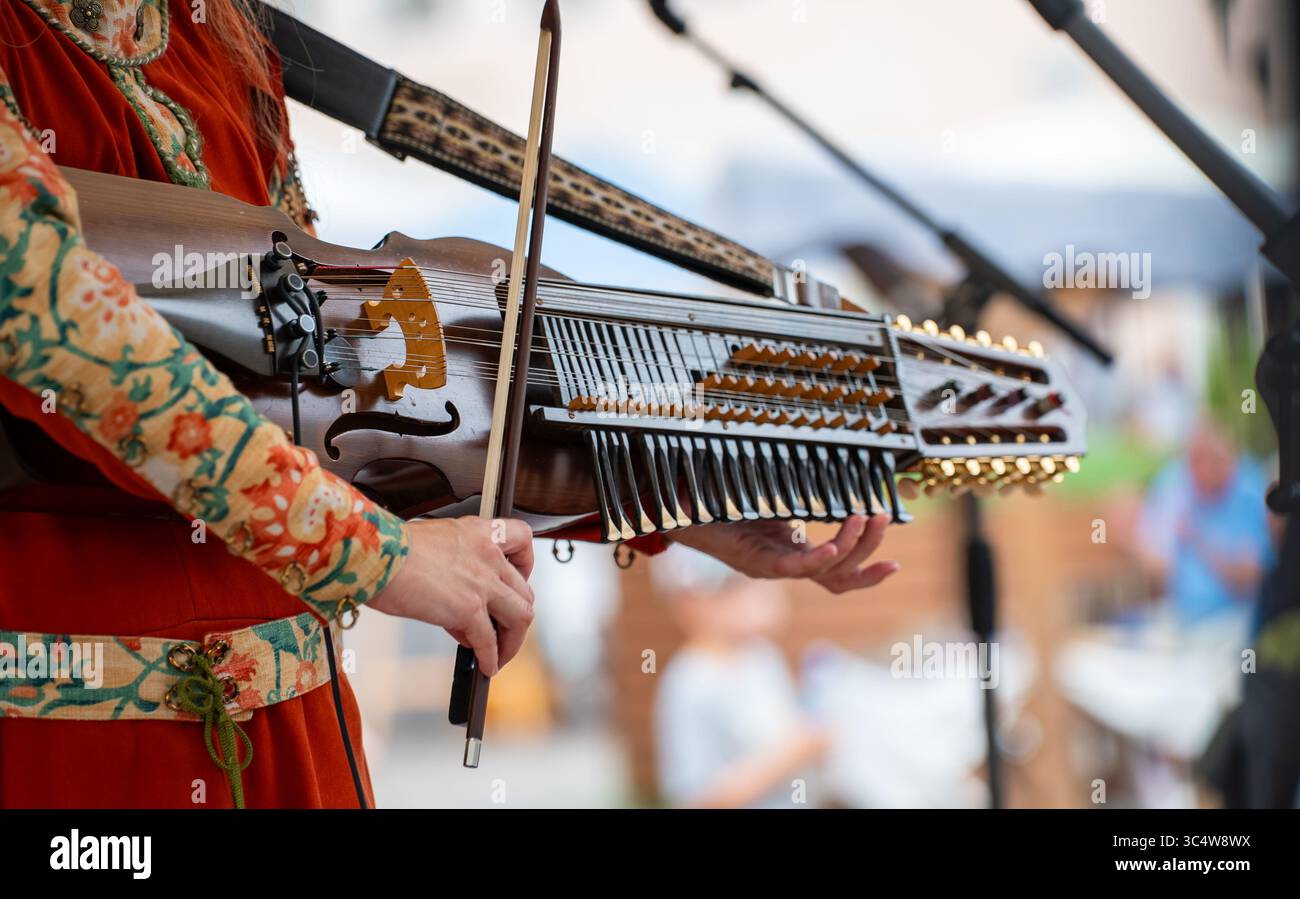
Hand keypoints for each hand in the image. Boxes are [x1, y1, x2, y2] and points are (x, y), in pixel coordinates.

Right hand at [370, 516, 534, 675]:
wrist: (374, 553)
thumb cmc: (389, 547)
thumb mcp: (433, 545)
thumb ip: (455, 571)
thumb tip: (459, 610)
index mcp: (478, 532)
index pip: (523, 539)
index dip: (526, 564)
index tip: (518, 579)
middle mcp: (487, 555)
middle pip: (524, 591)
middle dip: (517, 615)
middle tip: (505, 629)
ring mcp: (482, 583)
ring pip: (521, 617)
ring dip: (513, 641)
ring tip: (501, 655)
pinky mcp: (469, 609)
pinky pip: (490, 641)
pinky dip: (491, 658)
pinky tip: (485, 666)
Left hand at [669, 514, 898, 594]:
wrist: (682, 513)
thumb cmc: (723, 506)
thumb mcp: (770, 502)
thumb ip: (797, 500)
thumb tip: (829, 474)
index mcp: (792, 556)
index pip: (839, 575)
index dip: (868, 572)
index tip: (896, 563)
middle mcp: (786, 568)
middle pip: (840, 576)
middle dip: (869, 552)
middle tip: (885, 520)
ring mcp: (772, 568)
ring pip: (824, 573)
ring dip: (851, 549)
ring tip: (867, 519)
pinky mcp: (754, 562)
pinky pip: (793, 568)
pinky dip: (817, 561)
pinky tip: (834, 550)